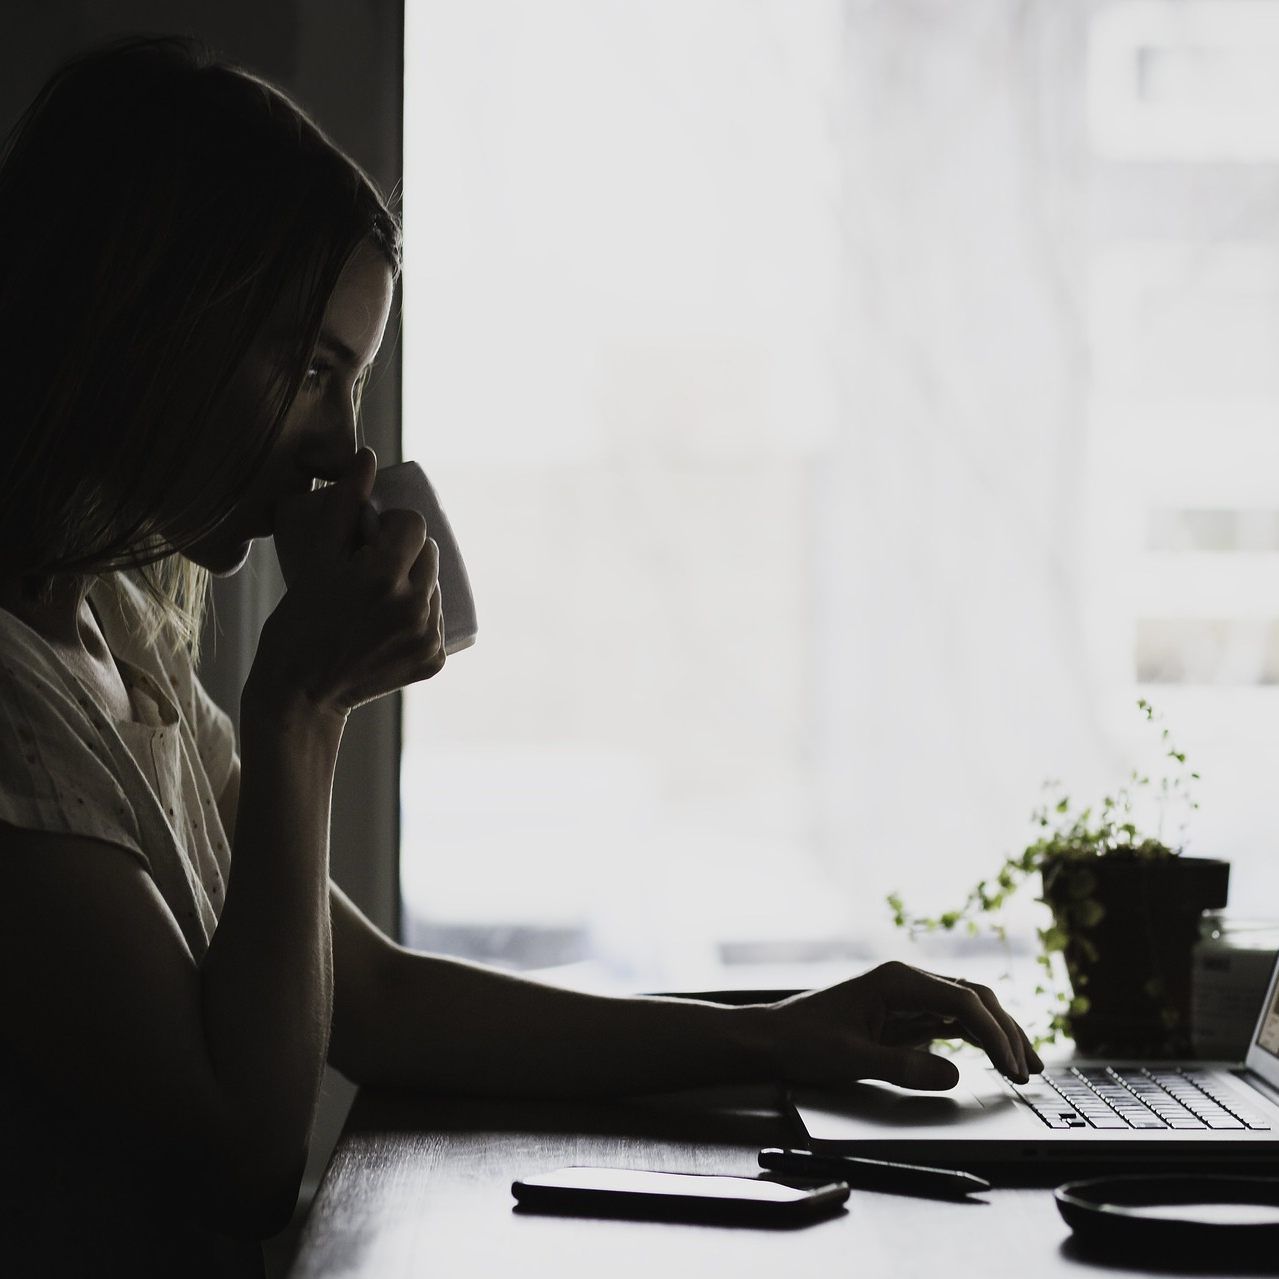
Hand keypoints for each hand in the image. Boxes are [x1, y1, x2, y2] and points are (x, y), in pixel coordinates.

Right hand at [249, 447, 445, 718]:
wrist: (301, 693)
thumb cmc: (297, 622)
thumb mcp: (315, 560)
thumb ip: (342, 506)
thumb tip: (368, 456)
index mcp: (382, 577)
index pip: (414, 524)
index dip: (392, 525)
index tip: (370, 538)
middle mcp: (413, 607)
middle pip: (429, 553)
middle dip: (405, 553)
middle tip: (371, 568)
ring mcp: (427, 637)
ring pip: (435, 586)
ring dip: (415, 582)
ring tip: (378, 597)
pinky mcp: (434, 660)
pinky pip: (437, 620)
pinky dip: (419, 616)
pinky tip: (390, 623)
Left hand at [756, 961, 1042, 1090]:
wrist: (773, 1038)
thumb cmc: (804, 1042)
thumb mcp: (851, 1059)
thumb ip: (903, 1066)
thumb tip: (954, 1073)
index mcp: (896, 981)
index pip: (962, 1000)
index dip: (993, 1033)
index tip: (1012, 1066)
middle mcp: (906, 982)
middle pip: (973, 998)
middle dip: (1006, 1031)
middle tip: (1030, 1070)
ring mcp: (907, 996)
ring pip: (967, 1008)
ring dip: (998, 1034)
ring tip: (1026, 1066)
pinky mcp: (904, 1014)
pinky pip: (951, 1021)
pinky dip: (977, 1039)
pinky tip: (995, 1058)